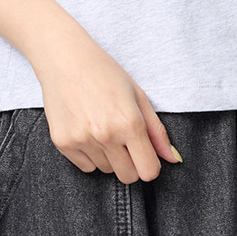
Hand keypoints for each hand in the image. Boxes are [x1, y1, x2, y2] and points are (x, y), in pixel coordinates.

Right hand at [34, 34, 183, 182]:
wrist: (64, 59)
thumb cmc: (104, 72)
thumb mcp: (137, 95)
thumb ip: (157, 131)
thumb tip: (173, 159)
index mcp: (129, 122)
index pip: (148, 171)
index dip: (150, 164)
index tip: (145, 153)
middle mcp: (106, 135)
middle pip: (128, 176)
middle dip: (131, 163)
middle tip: (124, 139)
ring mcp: (82, 140)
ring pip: (106, 170)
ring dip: (108, 156)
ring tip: (102, 126)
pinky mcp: (63, 143)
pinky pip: (85, 167)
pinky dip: (89, 155)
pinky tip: (86, 129)